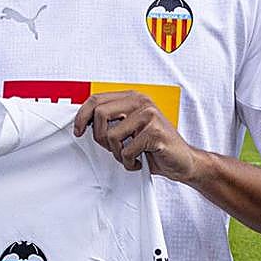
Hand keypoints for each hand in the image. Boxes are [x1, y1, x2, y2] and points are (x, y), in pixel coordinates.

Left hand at [72, 91, 198, 181]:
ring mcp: (150, 116)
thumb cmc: (154, 146)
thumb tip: (82, 121)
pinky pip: (127, 151)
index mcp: (132, 98)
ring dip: (117, 153)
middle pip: (99, 114)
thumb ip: (111, 120)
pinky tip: (139, 162)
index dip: (81, 116)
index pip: (96, 99)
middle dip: (100, 137)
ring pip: (111, 135)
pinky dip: (129, 163)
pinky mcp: (155, 133)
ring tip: (129, 155)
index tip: (78, 131)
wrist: (183, 161)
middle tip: (112, 148)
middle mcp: (141, 102)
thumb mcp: (129, 129)